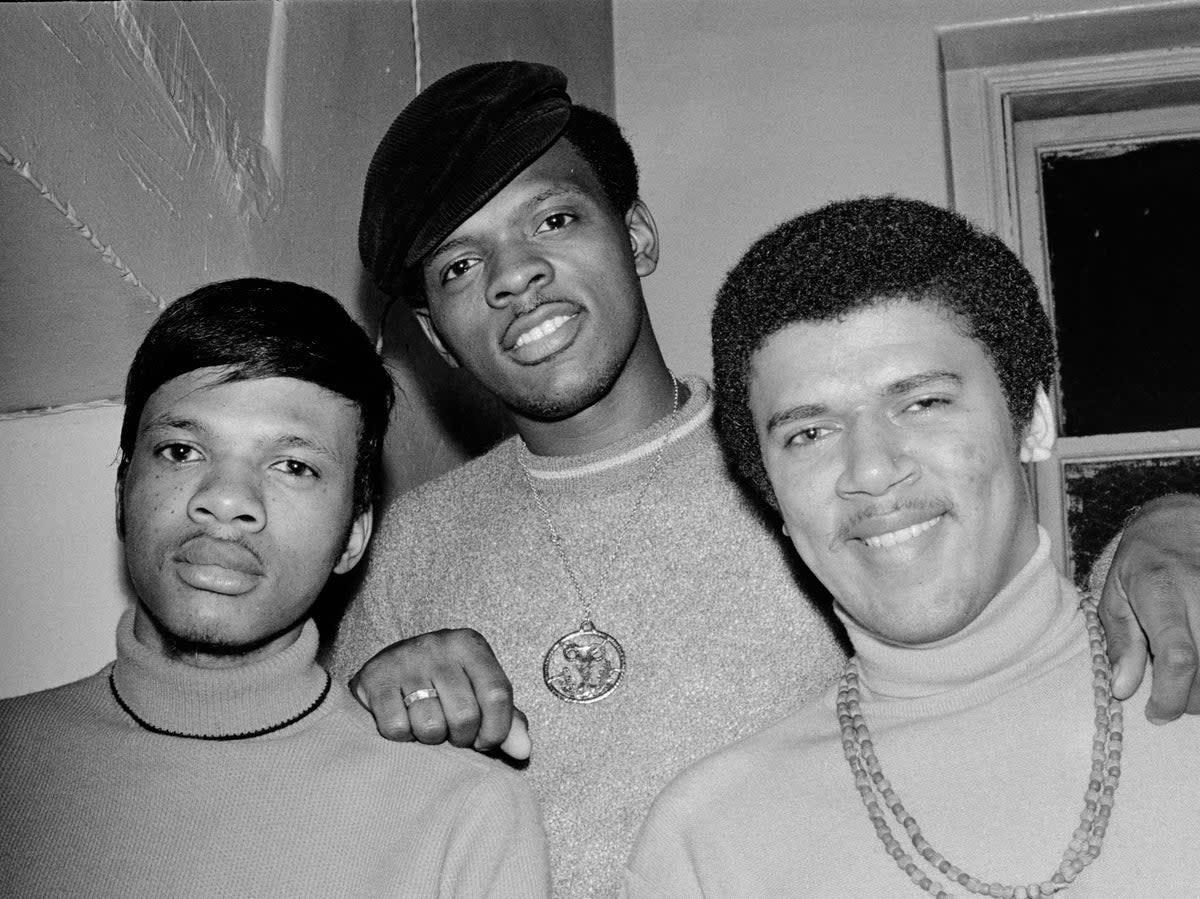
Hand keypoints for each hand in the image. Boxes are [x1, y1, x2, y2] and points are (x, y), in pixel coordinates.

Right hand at [349, 628, 530, 758]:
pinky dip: (402, 736)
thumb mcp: (478, 692)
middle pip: (465, 715)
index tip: (485, 741)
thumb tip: (523, 750)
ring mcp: (405, 660)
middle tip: (452, 734)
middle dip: (461, 738)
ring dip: (431, 738)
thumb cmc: (443, 685)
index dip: (496, 730)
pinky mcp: (376, 678)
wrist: (387, 669)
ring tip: (428, 725)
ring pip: (430, 726)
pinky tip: (404, 721)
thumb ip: (507, 721)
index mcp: (470, 645)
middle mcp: (439, 646)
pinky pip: (397, 728)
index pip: (497, 694)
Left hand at [1099, 493, 1199, 721]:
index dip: (1172, 695)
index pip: (1178, 657)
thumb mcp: (1115, 595)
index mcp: (1161, 592)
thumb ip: (1121, 642)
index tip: (1158, 713)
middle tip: (1172, 699)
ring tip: (1190, 685)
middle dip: (1192, 699)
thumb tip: (1124, 688)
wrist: (1180, 522)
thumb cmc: (1141, 561)